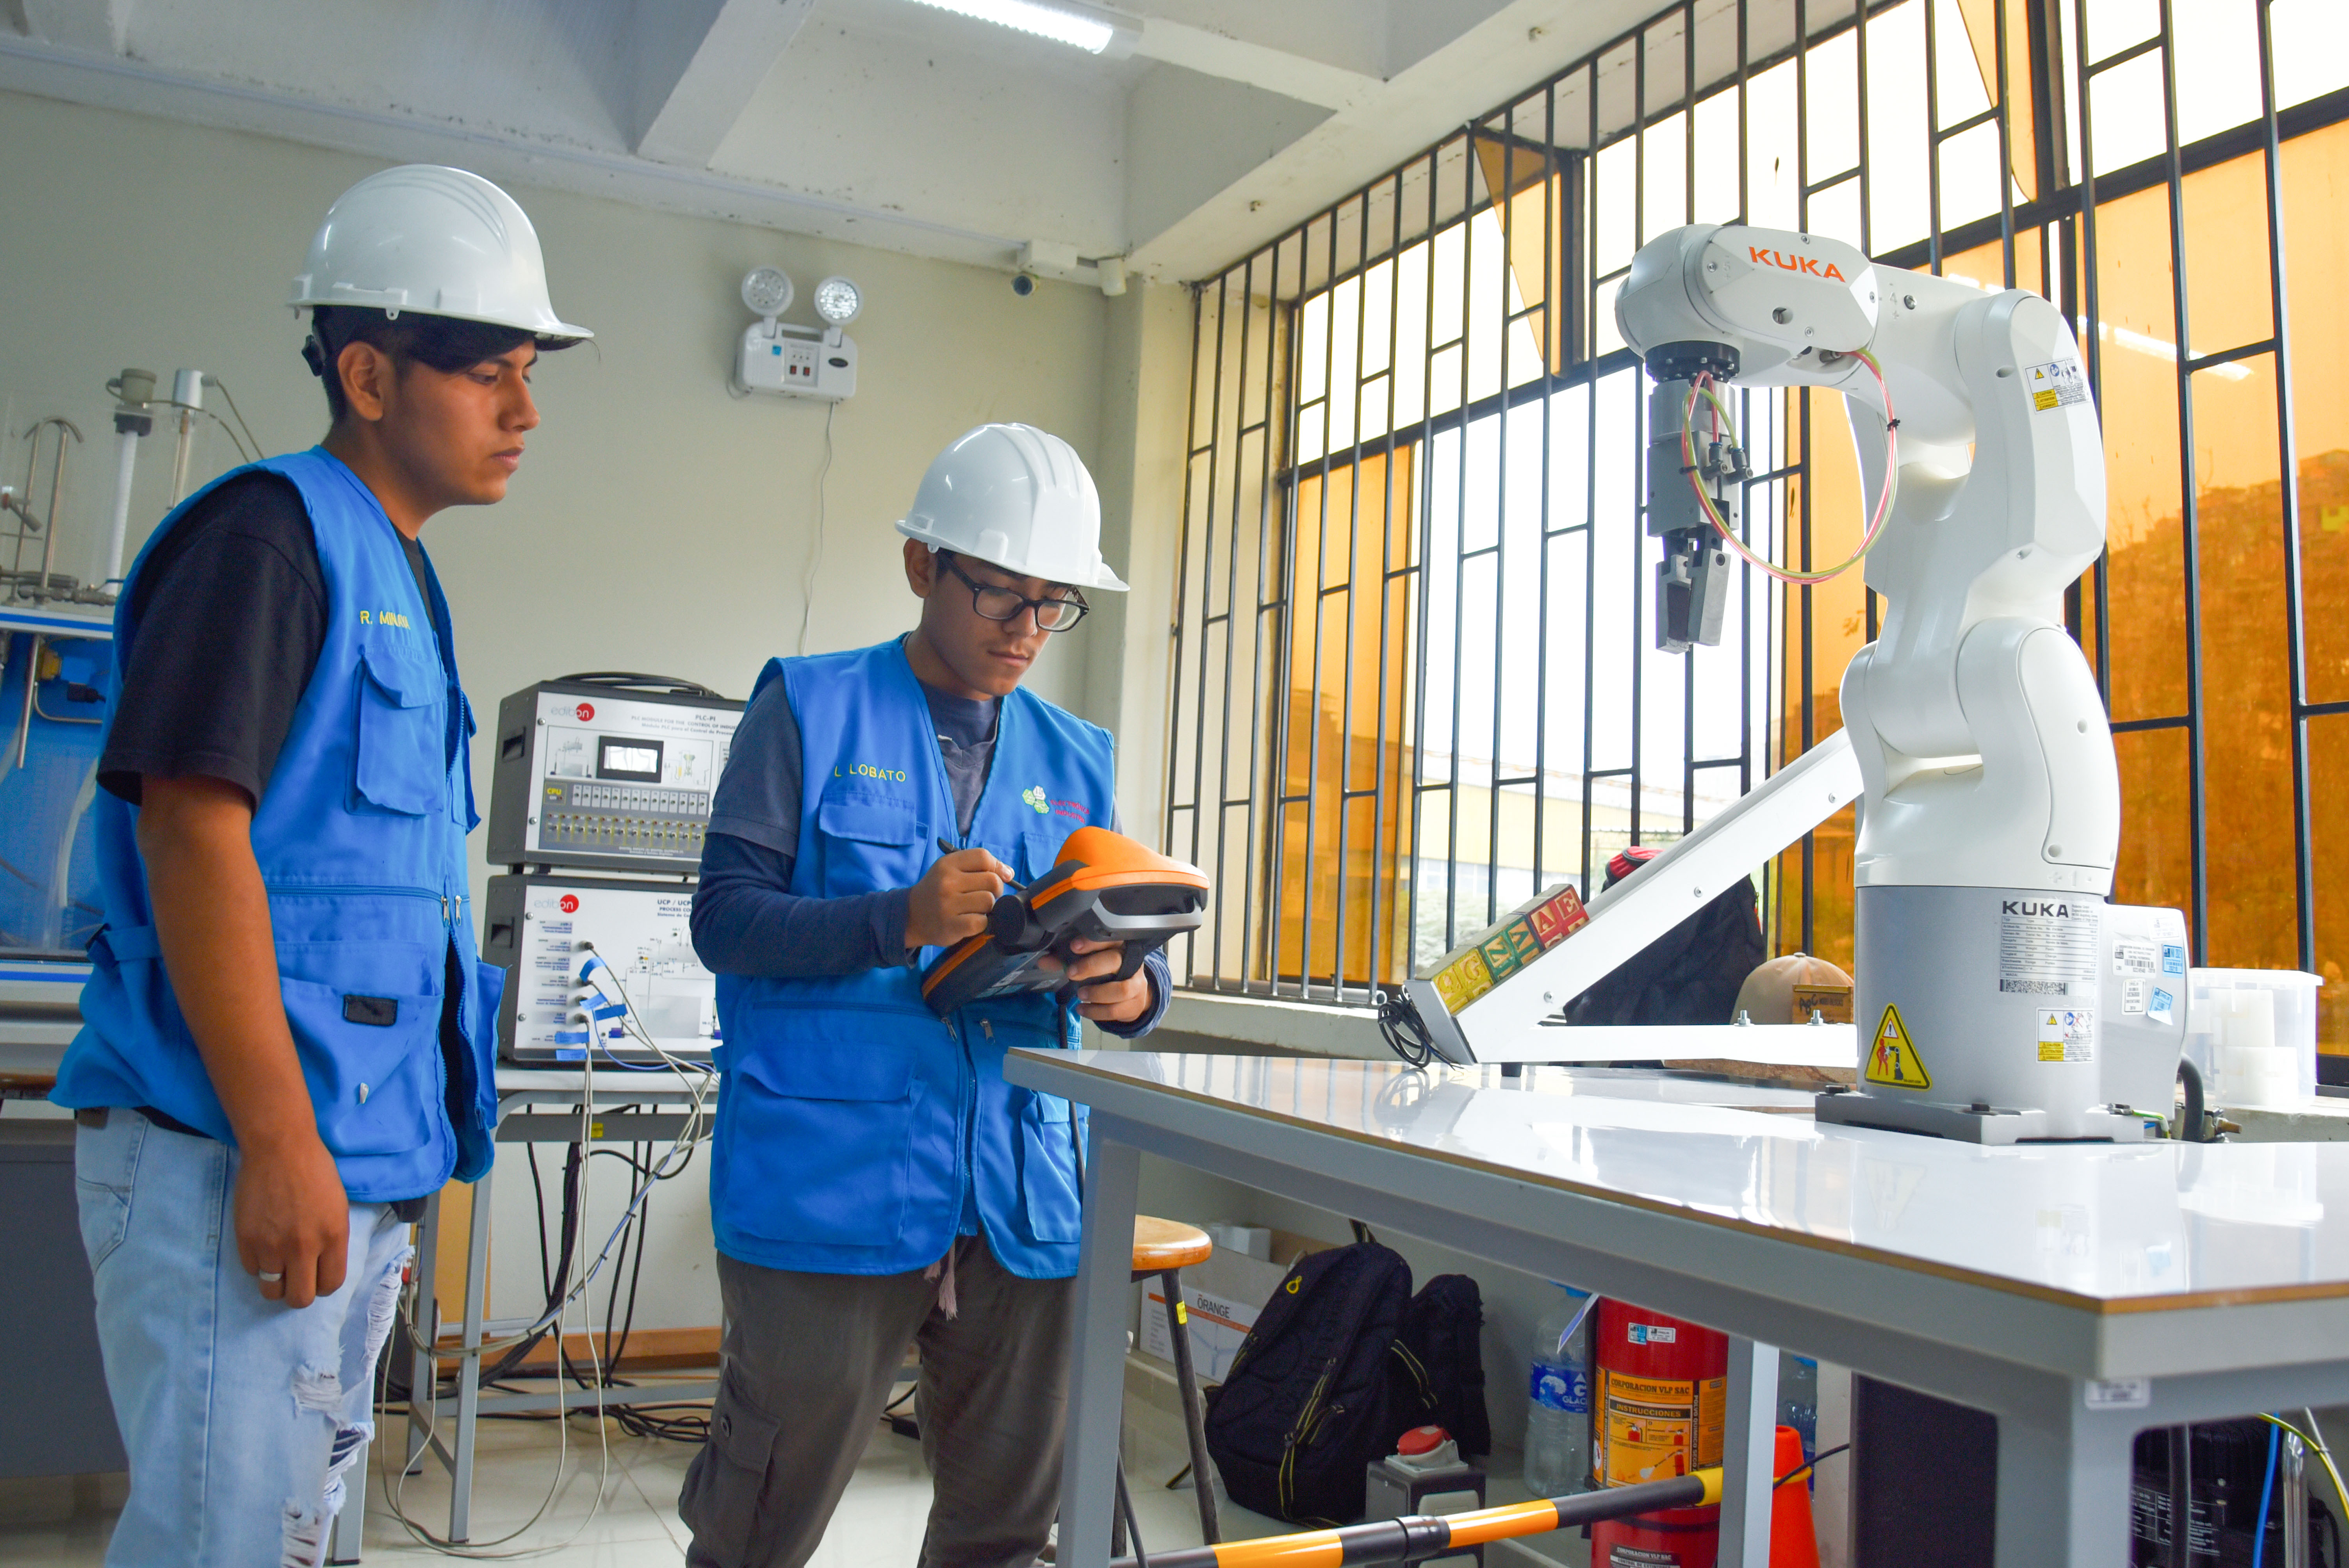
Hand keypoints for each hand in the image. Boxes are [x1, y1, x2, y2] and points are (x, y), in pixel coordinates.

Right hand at [233, 1132, 350, 1307]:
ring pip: (271, 1290)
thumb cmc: (314, 1171)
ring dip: (275, 1282)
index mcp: (333, 1236)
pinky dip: (257, 1264)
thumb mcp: (338, 1206)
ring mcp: (273, 1245)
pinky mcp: (247, 1240)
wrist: (279, 1148)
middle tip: (295, 1278)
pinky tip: (263, 1246)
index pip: (331, 1284)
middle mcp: (304, 1246)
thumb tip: (322, 1267)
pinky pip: (252, 1270)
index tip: (317, 1276)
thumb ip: (332, 1240)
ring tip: (277, 1265)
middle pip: (300, 1298)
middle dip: (299, 1293)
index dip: (323, 1285)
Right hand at [906, 847, 1013, 948]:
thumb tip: (1009, 873)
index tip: (1000, 876)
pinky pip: (982, 922)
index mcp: (947, 864)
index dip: (997, 867)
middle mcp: (947, 882)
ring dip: (987, 908)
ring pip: (989, 902)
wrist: (910, 916)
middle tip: (983, 895)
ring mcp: (948, 904)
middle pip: (992, 881)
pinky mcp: (951, 926)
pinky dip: (981, 923)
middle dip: (995, 890)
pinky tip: (969, 920)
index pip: (983, 857)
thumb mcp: (950, 870)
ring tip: (973, 908)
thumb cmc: (937, 891)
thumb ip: (978, 866)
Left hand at [1042, 937, 1151, 1023]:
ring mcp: (1136, 985)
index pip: (1110, 939)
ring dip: (1097, 993)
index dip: (1092, 942)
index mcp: (1119, 947)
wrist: (1132, 995)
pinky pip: (1116, 1010)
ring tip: (1080, 995)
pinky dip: (1096, 1012)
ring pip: (1121, 989)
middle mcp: (1131, 963)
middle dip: (1091, 966)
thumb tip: (1043, 962)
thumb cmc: (1108, 974)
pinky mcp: (1134, 1004)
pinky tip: (1082, 1009)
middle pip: (1115, 960)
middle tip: (1071, 973)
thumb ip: (1066, 961)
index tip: (1074, 946)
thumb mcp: (1089, 964)